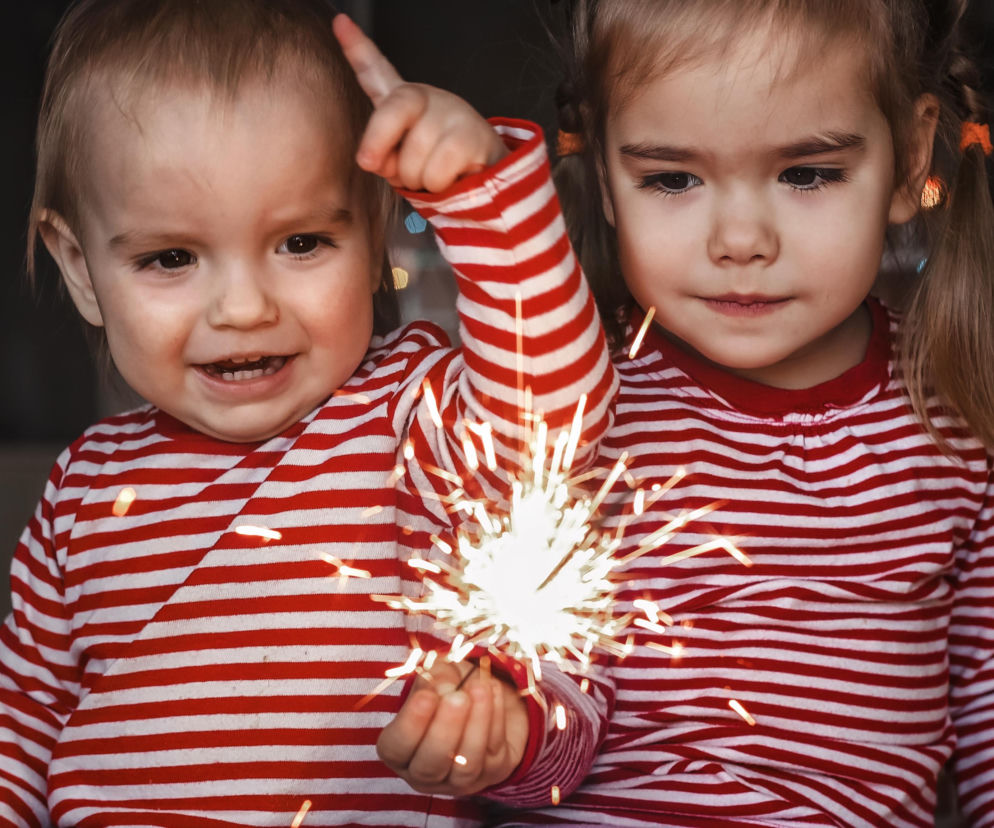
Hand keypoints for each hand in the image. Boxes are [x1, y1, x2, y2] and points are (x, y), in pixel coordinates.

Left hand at [333, 14, 507, 191]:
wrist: (484, 178)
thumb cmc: (434, 168)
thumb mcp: (399, 162)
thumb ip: (381, 157)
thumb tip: (373, 160)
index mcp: (404, 101)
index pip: (377, 71)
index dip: (358, 48)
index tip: (340, 23)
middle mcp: (427, 98)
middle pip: (390, 113)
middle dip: (377, 143)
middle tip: (372, 163)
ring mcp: (452, 112)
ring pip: (411, 159)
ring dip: (416, 180)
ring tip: (433, 175)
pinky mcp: (471, 136)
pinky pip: (435, 174)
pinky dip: (437, 188)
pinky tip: (451, 178)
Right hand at [376, 659, 529, 795]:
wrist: (483, 700)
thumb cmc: (449, 690)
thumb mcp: (435, 677)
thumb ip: (434, 678)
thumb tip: (445, 687)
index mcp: (400, 752)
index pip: (396, 747)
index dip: (411, 724)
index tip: (426, 697)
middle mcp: (426, 774)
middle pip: (430, 766)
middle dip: (445, 729)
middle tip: (457, 697)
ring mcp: (460, 779)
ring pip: (466, 764)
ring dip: (476, 723)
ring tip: (479, 688)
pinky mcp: (493, 772)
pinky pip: (494, 750)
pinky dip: (496, 717)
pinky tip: (493, 690)